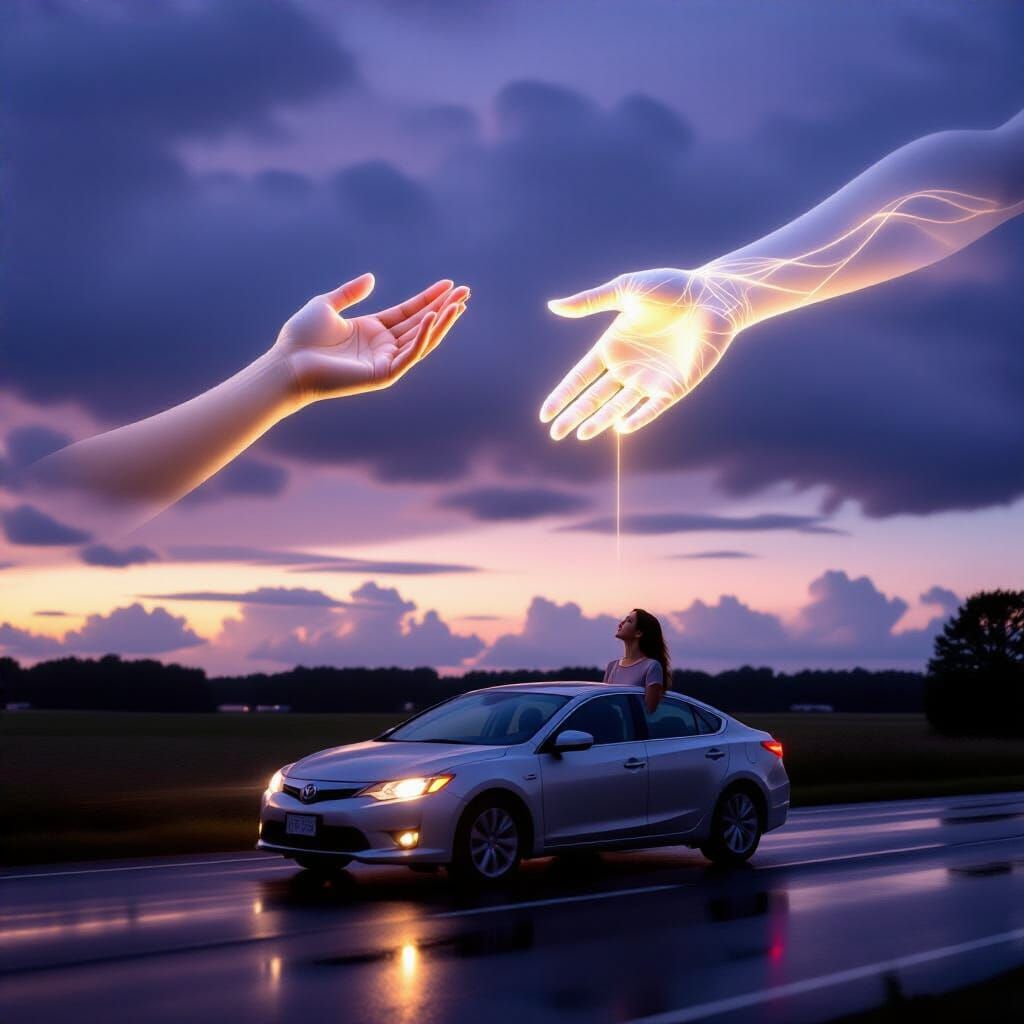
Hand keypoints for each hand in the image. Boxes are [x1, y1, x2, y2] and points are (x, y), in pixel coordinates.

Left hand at [272, 273, 469, 403]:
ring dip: (441, 322)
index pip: (408, 312)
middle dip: (444, 308)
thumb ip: (350, 292)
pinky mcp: (383, 375)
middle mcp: (382, 346)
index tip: (449, 284)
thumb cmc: (300, 337)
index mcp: (372, 330)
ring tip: (459, 304)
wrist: (287, 363)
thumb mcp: (326, 305)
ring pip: (421, 340)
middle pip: (421, 324)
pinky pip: (409, 354)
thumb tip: (372, 278)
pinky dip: (422, 338)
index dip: (429, 298)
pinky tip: (431, 319)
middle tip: (466, 291)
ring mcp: (385, 361)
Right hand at [539, 268, 738, 439]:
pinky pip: (652, 408)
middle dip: (574, 415)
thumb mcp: (626, 290)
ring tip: (581, 434)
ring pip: (618, 406)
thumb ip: (590, 301)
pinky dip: (638, 418)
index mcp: (612, 347)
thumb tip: (552, 306)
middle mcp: (627, 368)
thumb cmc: (671, 287)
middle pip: (594, 398)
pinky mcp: (674, 387)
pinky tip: (621, 426)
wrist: (712, 294)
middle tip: (555, 434)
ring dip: (600, 421)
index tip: (545, 414)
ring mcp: (650, 379)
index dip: (563, 395)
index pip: (580, 378)